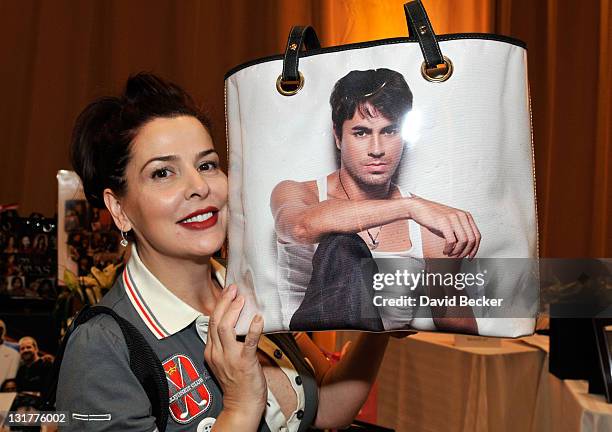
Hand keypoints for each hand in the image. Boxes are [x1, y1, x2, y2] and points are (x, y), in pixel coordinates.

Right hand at [204, 284, 266, 416]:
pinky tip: (258, 319)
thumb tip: (237, 323)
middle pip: (216, 321)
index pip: (211, 322)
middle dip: (224, 302)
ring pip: (225, 328)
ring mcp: (230, 358)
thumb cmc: (237, 383)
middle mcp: (217, 353)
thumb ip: (226, 343)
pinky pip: (248, 342)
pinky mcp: (244, 363)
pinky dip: (252, 329)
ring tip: (241, 298)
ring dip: (233, 311)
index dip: (219, 305)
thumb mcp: (225, 360)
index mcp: (211, 351)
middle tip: (233, 288)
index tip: (227, 292)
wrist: (242, 406)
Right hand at [406, 196, 480, 258]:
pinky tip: (445, 250)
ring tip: (450, 254)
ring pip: (463, 241)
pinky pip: (452, 241)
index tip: (470, 256)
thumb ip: (460, 230)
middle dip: (466, 252)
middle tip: (458, 256)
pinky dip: (449, 249)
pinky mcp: (444, 222)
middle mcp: (462, 216)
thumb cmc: (434, 216)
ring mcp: (453, 218)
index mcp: (466, 216)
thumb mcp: (451, 222)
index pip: (477, 235)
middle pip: (472, 240)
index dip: (475, 249)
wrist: (420, 207)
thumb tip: (466, 247)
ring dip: (457, 251)